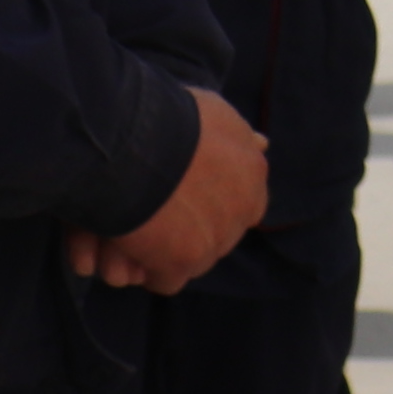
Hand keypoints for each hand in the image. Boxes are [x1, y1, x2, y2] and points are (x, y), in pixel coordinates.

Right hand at [69, 86, 268, 296]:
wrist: (133, 143)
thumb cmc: (168, 119)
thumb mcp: (214, 112)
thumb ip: (238, 134)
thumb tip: (264, 144)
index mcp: (253, 172)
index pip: (243, 202)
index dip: (210, 202)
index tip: (182, 196)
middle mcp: (244, 207)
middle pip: (218, 232)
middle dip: (190, 229)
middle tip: (154, 214)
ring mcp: (215, 239)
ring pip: (194, 259)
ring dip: (168, 252)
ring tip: (135, 233)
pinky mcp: (182, 262)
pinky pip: (166, 280)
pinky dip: (148, 272)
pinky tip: (129, 254)